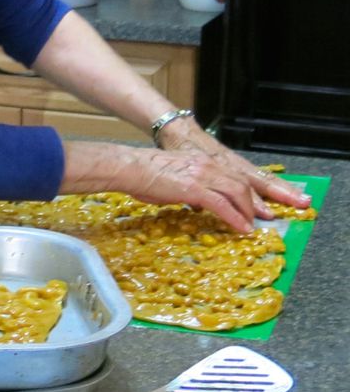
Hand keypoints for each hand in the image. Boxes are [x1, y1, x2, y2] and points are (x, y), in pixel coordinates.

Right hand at [60, 131, 310, 232]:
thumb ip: (188, 187)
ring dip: (248, 211)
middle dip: (253, 202)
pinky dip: (236, 218)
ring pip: (237, 192)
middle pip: (241, 183)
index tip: (254, 206)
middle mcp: (207, 165)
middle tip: (259, 218)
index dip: (246, 192)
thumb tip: (193, 200)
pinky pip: (223, 205)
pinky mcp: (195, 188)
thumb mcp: (172, 178)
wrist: (131, 167)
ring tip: (251, 226)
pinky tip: (242, 229)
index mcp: (201, 162)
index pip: (232, 176)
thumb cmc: (144, 174)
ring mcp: (202, 176)